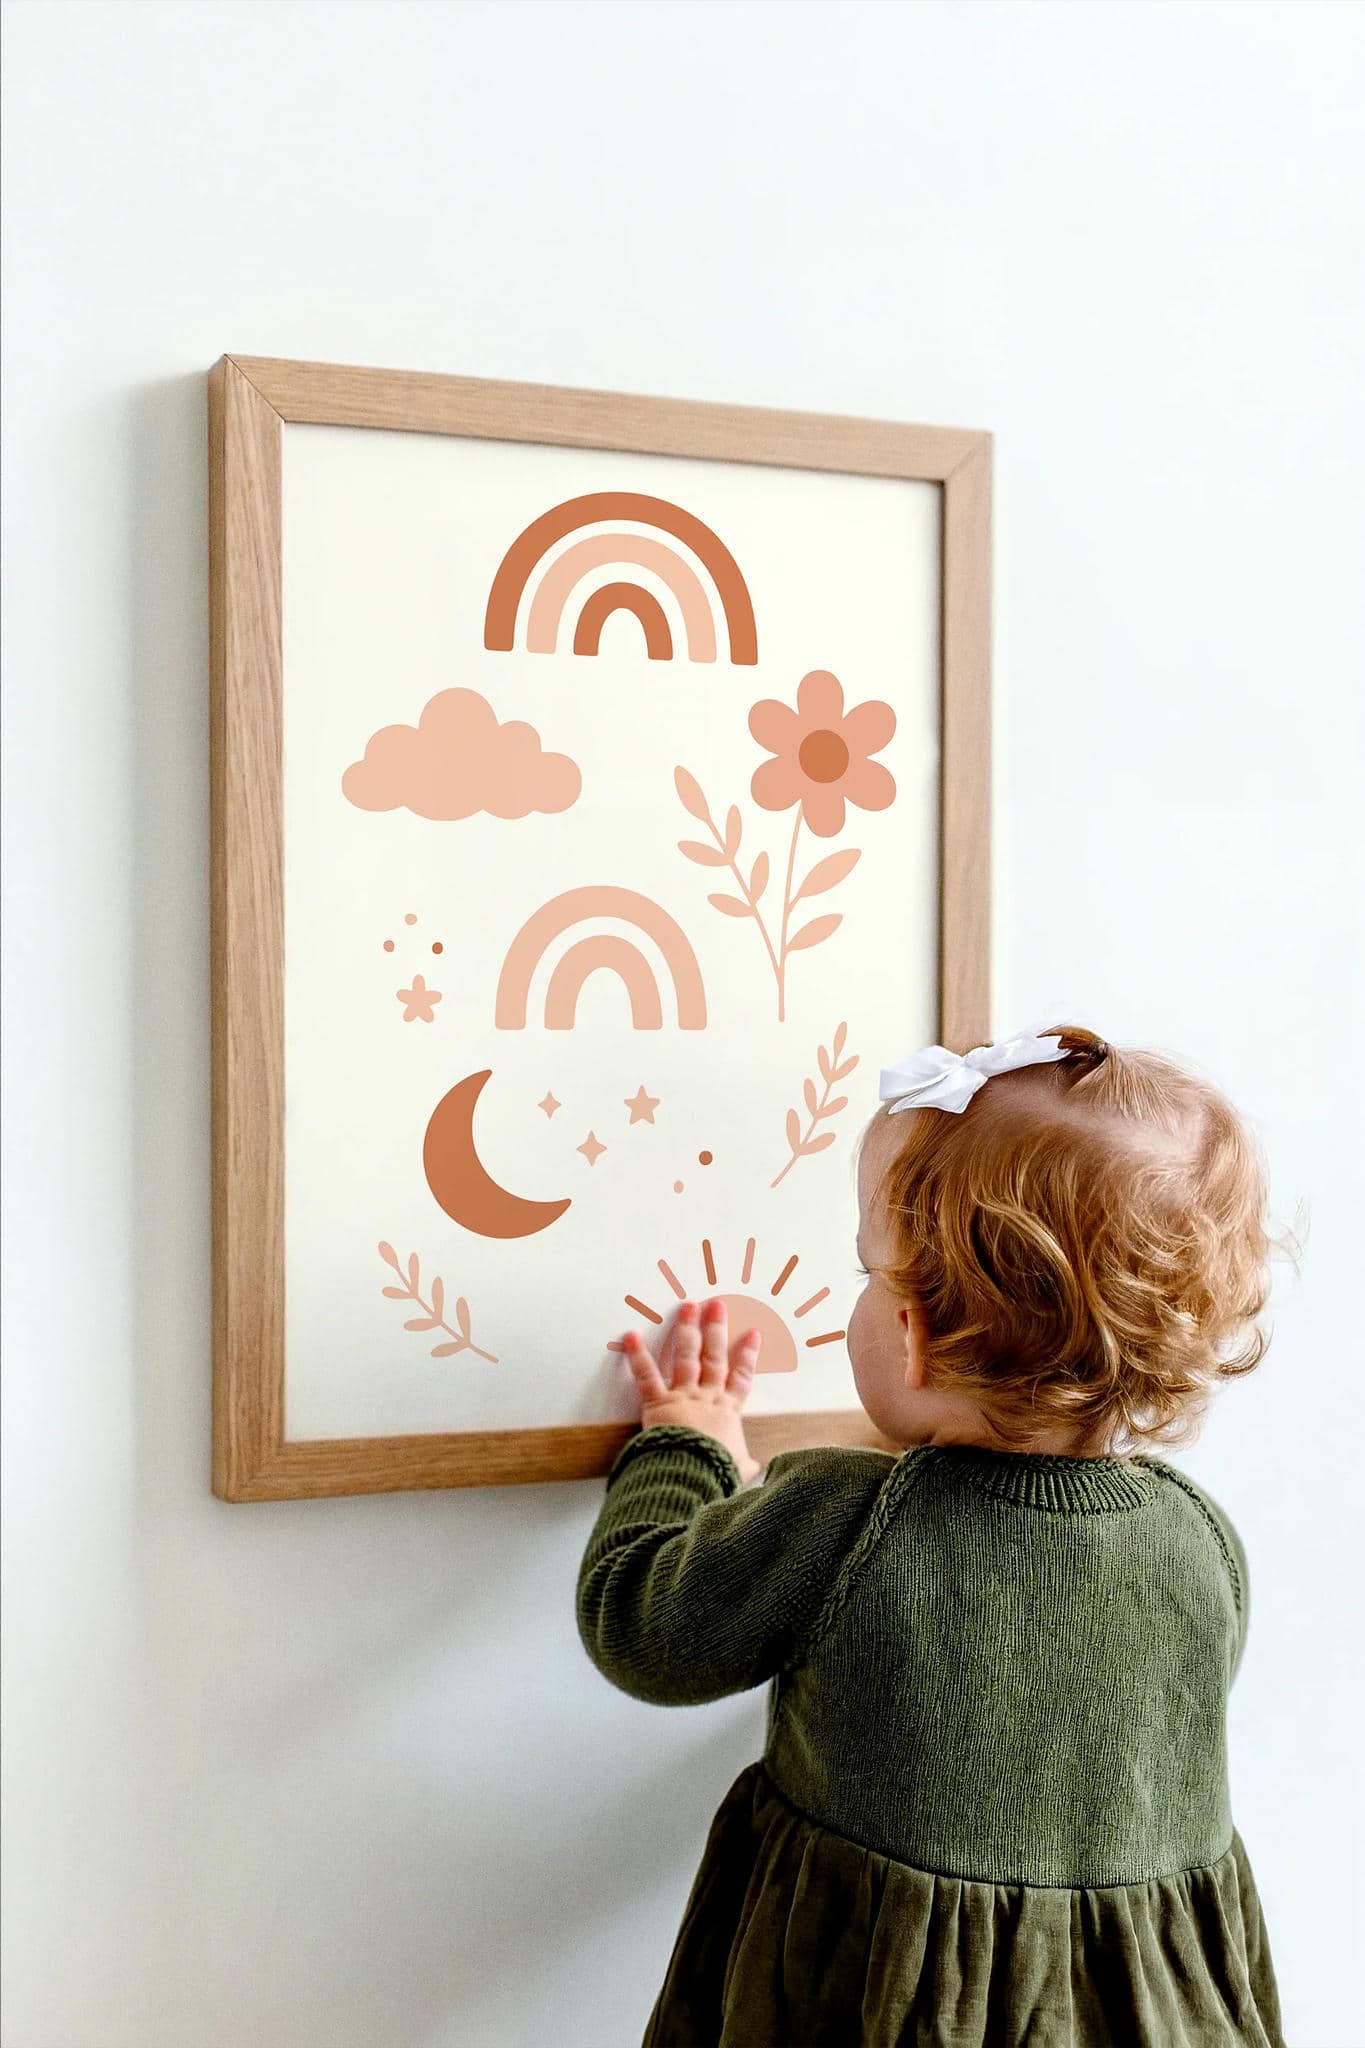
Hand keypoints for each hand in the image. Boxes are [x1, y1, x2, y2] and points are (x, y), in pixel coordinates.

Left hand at [618, 1298, 762, 1483]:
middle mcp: (707, 1398)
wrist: (694, 1477)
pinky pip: (646, 1375)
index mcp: (728, 1412)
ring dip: (686, 1329)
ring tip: (687, 1306)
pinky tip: (631, 1335)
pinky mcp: (659, 1403)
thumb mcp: (739, 1471)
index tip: (753, 1333)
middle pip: (714, 1356)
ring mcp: (683, 1397)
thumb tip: (754, 1468)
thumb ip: (746, 1465)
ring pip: (687, 1356)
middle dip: (716, 1328)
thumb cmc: (716, 1475)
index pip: (741, 1377)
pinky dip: (637, 1355)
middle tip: (717, 1304)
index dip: (748, 1354)